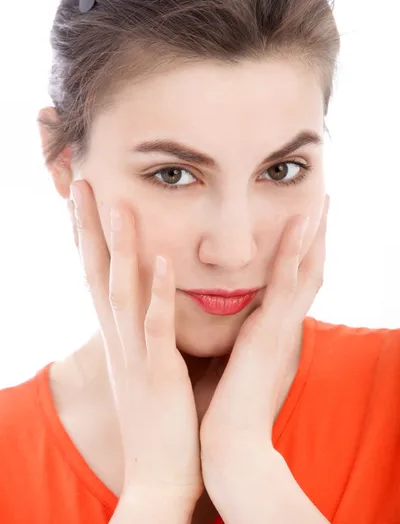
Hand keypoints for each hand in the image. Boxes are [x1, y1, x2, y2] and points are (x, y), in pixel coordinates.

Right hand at [69, 180, 202, 507]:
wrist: (160, 479)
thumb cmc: (161, 421)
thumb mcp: (148, 369)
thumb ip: (150, 335)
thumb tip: (157, 306)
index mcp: (120, 338)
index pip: (98, 277)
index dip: (88, 237)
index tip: (84, 202)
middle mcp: (119, 340)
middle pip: (97, 273)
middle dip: (88, 227)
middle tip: (81, 183)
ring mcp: (136, 355)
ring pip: (123, 291)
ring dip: (120, 247)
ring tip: (117, 204)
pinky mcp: (160, 374)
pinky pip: (156, 328)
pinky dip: (157, 293)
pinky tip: (162, 261)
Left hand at [199, 195, 329, 499]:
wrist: (229, 445)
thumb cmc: (227, 404)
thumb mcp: (235, 360)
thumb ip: (237, 337)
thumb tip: (227, 320)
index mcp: (273, 330)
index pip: (292, 282)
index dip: (302, 252)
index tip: (303, 222)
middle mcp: (283, 325)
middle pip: (307, 271)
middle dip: (317, 237)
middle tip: (324, 202)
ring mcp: (279, 328)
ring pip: (302, 271)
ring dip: (312, 236)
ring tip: (320, 202)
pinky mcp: (269, 334)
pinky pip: (283, 285)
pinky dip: (292, 253)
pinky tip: (297, 223)